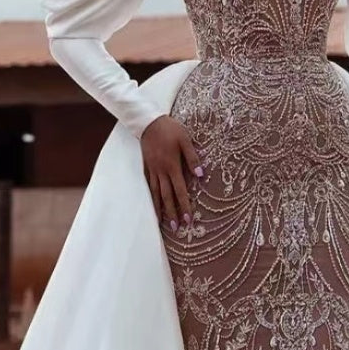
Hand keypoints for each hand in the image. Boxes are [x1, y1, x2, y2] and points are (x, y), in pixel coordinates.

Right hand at [140, 115, 203, 230]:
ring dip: (160, 209)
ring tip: (162, 223)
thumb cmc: (170, 129)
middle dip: (172, 213)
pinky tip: (153, 204)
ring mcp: (152, 170)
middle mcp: (161, 171)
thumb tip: (201, 175)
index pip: (180, 190)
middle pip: (166, 196)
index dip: (184, 205)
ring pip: (156, 193)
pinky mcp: (147, 167)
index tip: (188, 218)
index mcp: (172, 166)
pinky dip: (151, 197)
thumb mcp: (185, 140)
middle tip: (177, 228)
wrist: (148, 121)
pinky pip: (148, 185)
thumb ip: (193, 158)